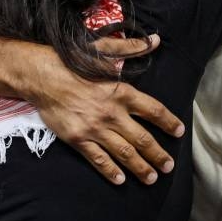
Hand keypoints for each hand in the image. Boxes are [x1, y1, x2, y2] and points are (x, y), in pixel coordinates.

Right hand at [26, 35, 184, 185]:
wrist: (41, 76)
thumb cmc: (72, 61)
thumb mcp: (103, 49)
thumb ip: (131, 48)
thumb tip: (154, 40)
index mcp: (121, 92)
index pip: (153, 110)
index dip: (169, 122)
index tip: (179, 131)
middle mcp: (112, 113)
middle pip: (142, 139)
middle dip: (158, 154)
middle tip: (169, 166)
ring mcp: (95, 129)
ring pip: (124, 153)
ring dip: (140, 168)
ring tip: (152, 178)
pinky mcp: (78, 139)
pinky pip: (98, 159)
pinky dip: (110, 171)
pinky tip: (120, 180)